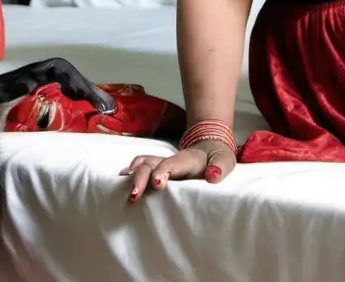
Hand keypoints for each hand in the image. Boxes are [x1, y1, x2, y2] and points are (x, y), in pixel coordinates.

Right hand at [120, 139, 235, 201]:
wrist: (211, 148)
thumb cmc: (217, 159)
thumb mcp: (225, 162)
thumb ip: (219, 168)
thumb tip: (212, 176)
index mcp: (186, 160)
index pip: (170, 164)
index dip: (162, 172)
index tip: (157, 184)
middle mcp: (170, 160)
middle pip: (149, 164)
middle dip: (140, 179)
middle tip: (134, 197)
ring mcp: (162, 164)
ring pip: (141, 165)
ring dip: (132, 177)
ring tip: (125, 192)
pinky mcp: (158, 169)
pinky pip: (140, 167)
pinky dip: (129, 173)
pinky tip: (119, 183)